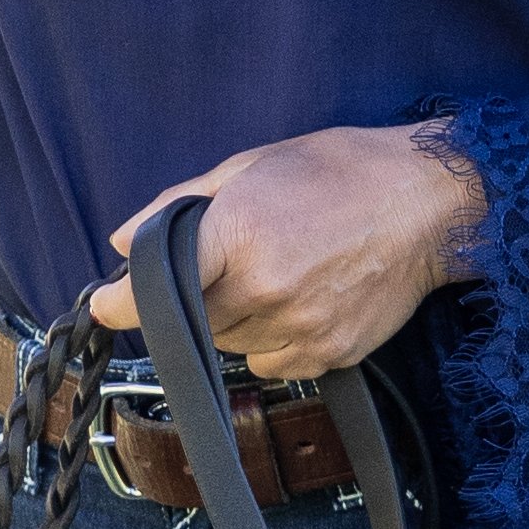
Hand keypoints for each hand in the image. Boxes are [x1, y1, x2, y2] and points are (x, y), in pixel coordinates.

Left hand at [91, 123, 487, 379]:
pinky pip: (271, 363)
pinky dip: (267, 340)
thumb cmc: (340, 171)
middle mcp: (265, 288)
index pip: (156, 287)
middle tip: (214, 269)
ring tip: (265, 275)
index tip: (101, 306)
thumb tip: (125, 243)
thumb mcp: (251, 165)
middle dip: (186, 303)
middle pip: (189, 324)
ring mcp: (299, 327)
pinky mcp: (328, 354)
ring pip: (229, 346)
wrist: (427, 204)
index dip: (119, 302)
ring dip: (229, 321)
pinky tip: (293, 300)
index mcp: (240, 233)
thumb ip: (181, 206)